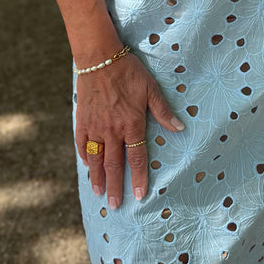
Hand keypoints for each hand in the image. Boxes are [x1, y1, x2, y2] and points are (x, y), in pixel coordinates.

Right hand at [75, 53, 183, 206]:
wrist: (99, 59)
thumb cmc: (129, 72)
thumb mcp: (151, 89)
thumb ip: (163, 112)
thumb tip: (181, 128)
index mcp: (131, 125)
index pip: (136, 158)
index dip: (138, 178)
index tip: (139, 196)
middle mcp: (112, 130)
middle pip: (114, 165)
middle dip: (115, 186)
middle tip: (115, 205)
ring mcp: (95, 127)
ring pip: (96, 159)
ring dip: (97, 177)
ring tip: (99, 193)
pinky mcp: (82, 120)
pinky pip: (82, 144)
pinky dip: (85, 156)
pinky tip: (87, 165)